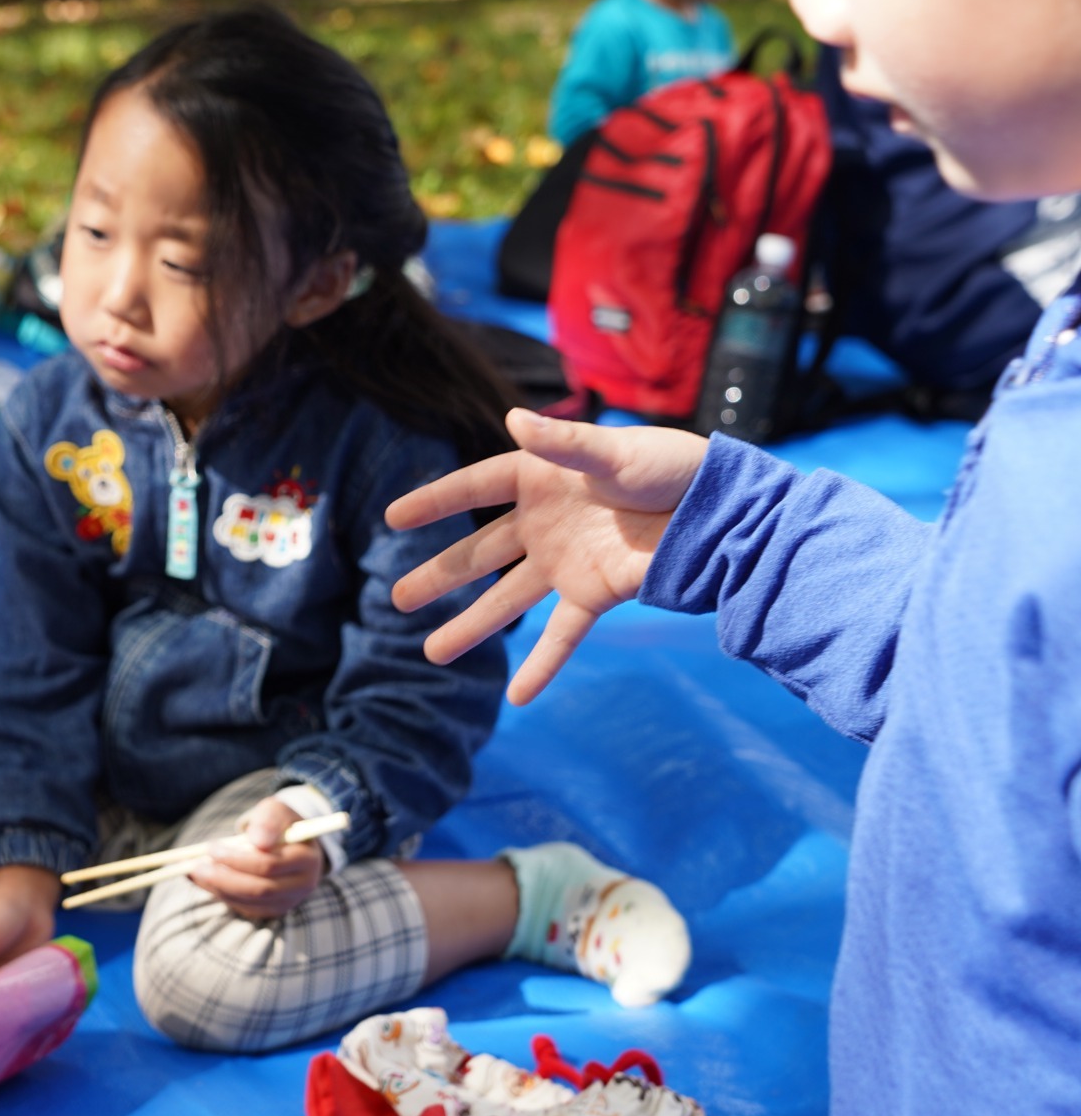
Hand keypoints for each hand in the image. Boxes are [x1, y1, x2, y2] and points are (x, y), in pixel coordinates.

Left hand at [189, 797, 325, 919]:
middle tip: (196, 866)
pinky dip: (222, 895)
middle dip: (224, 878)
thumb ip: (267, 821)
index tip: (211, 848)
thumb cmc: (279, 822)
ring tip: (195, 871)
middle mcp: (302, 885)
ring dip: (219, 888)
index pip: (269, 865)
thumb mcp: (274, 811)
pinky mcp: (274, 909)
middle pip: (259, 889)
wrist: (291, 840)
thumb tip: (258, 841)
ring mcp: (289, 901)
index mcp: (306, 859)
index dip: (237, 859)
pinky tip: (204, 881)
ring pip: (250, 902)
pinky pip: (246, 908)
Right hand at [386, 408, 708, 705]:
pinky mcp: (595, 594)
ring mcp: (567, 562)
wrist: (723, 512)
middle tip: (398, 598)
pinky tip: (518, 697)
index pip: (476, 488)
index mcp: (543, 478)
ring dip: (471, 626)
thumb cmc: (672, 468)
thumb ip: (564, 443)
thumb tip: (513, 418)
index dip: (434, 502)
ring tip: (432, 652)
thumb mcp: (615, 452)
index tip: (393, 518)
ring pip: (506, 600)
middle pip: (480, 552)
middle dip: (439, 574)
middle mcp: (546, 523)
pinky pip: (561, 635)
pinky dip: (542, 665)